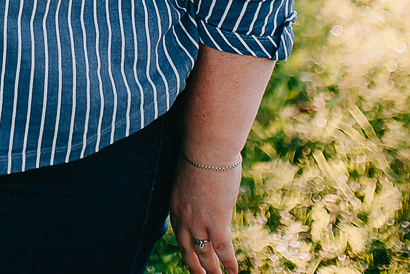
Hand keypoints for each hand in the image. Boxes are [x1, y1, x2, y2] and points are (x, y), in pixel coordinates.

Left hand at [170, 155, 241, 273]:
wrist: (207, 148)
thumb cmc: (201, 153)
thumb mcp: (190, 176)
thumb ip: (194, 191)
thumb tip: (204, 192)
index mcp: (175, 206)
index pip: (179, 235)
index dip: (186, 249)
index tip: (190, 258)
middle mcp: (183, 219)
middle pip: (188, 251)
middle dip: (194, 267)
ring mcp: (199, 222)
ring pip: (205, 255)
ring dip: (212, 270)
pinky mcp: (217, 222)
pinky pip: (223, 250)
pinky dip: (229, 263)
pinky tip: (234, 272)